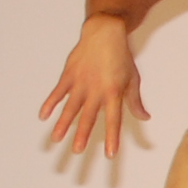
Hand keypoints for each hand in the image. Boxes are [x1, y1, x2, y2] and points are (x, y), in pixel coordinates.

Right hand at [41, 15, 146, 160]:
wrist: (104, 33)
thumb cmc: (121, 57)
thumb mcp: (132, 79)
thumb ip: (134, 101)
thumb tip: (144, 117)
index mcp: (113, 93)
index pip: (114, 120)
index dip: (112, 138)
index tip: (110, 154)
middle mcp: (96, 90)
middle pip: (89, 117)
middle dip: (83, 135)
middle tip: (77, 151)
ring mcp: (80, 82)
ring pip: (70, 107)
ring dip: (63, 124)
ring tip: (56, 139)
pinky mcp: (68, 75)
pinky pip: (58, 92)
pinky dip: (50, 103)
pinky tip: (43, 116)